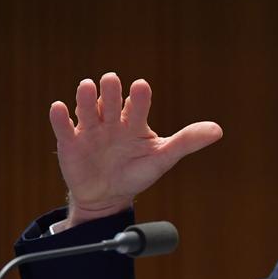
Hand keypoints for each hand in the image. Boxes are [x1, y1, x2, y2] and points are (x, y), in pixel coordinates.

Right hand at [49, 72, 222, 228]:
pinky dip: (60, 117)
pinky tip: (60, 108)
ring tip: (87, 87)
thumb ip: (187, 141)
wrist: (108, 198)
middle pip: (111, 101)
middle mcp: (112, 121)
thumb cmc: (137, 173)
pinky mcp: (70, 143)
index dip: (140, 97)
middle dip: (112, 91)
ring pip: (87, 109)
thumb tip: (218, 130)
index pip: (138, 104)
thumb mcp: (163, 158)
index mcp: (134, 121)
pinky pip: (64, 127)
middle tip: (112, 80)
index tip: (141, 88)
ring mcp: (90, 130)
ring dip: (86, 97)